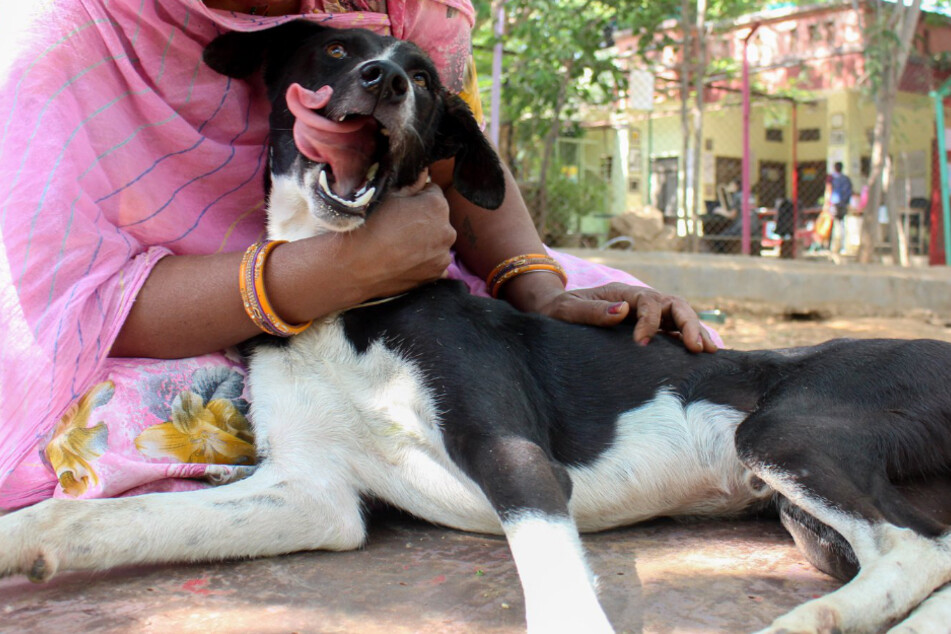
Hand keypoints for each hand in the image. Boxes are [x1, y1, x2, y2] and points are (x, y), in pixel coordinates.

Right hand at [345, 173, 455, 298]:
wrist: (353, 266)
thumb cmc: (367, 227)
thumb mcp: (385, 196)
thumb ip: (411, 184)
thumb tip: (423, 175)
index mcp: (437, 206)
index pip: (433, 192)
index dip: (416, 197)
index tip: (401, 205)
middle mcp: (447, 231)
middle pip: (437, 218)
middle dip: (423, 219)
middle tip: (397, 226)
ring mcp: (443, 255)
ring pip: (436, 240)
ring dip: (425, 240)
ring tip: (399, 245)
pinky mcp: (435, 274)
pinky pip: (433, 261)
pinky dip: (423, 260)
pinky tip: (403, 260)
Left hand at [506, 276, 716, 353]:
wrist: (554, 312)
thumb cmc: (558, 311)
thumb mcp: (566, 310)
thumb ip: (591, 311)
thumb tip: (623, 310)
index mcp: (622, 292)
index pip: (648, 301)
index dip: (650, 321)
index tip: (641, 343)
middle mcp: (639, 300)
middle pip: (674, 305)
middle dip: (688, 324)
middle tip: (697, 348)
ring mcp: (645, 313)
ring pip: (678, 316)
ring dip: (694, 331)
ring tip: (710, 351)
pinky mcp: (647, 327)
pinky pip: (672, 330)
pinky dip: (687, 339)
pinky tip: (700, 354)